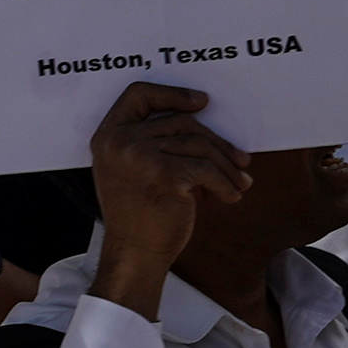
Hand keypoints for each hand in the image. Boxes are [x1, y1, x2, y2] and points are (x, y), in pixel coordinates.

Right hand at [86, 82, 246, 309]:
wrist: (135, 254)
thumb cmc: (139, 215)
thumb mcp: (133, 169)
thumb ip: (153, 143)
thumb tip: (206, 127)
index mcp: (107, 136)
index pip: (138, 94)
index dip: (173, 93)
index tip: (202, 102)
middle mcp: (119, 141)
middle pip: (181, 121)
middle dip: (216, 141)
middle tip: (240, 159)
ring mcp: (139, 155)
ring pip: (199, 145)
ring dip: (226, 165)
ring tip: (240, 181)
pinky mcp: (164, 174)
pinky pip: (206, 169)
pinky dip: (225, 183)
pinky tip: (232, 196)